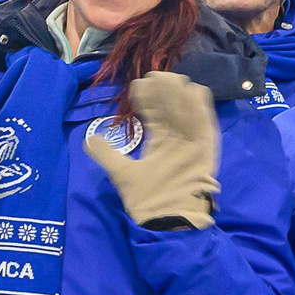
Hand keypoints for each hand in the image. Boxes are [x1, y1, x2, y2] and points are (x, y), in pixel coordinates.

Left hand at [87, 72, 220, 230]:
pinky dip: (200, 109)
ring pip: (188, 112)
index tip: (137, 85)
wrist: (166, 220)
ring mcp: (192, 144)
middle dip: (163, 92)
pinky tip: (194, 91)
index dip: (147, 100)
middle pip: (172, 110)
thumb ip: (106, 154)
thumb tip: (88, 139)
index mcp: (161, 143)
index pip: (155, 115)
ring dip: (179, 95)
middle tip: (152, 75)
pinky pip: (205, 125)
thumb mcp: (121, 173)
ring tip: (168, 77)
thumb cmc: (147, 200)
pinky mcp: (206, 150)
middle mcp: (178, 140)